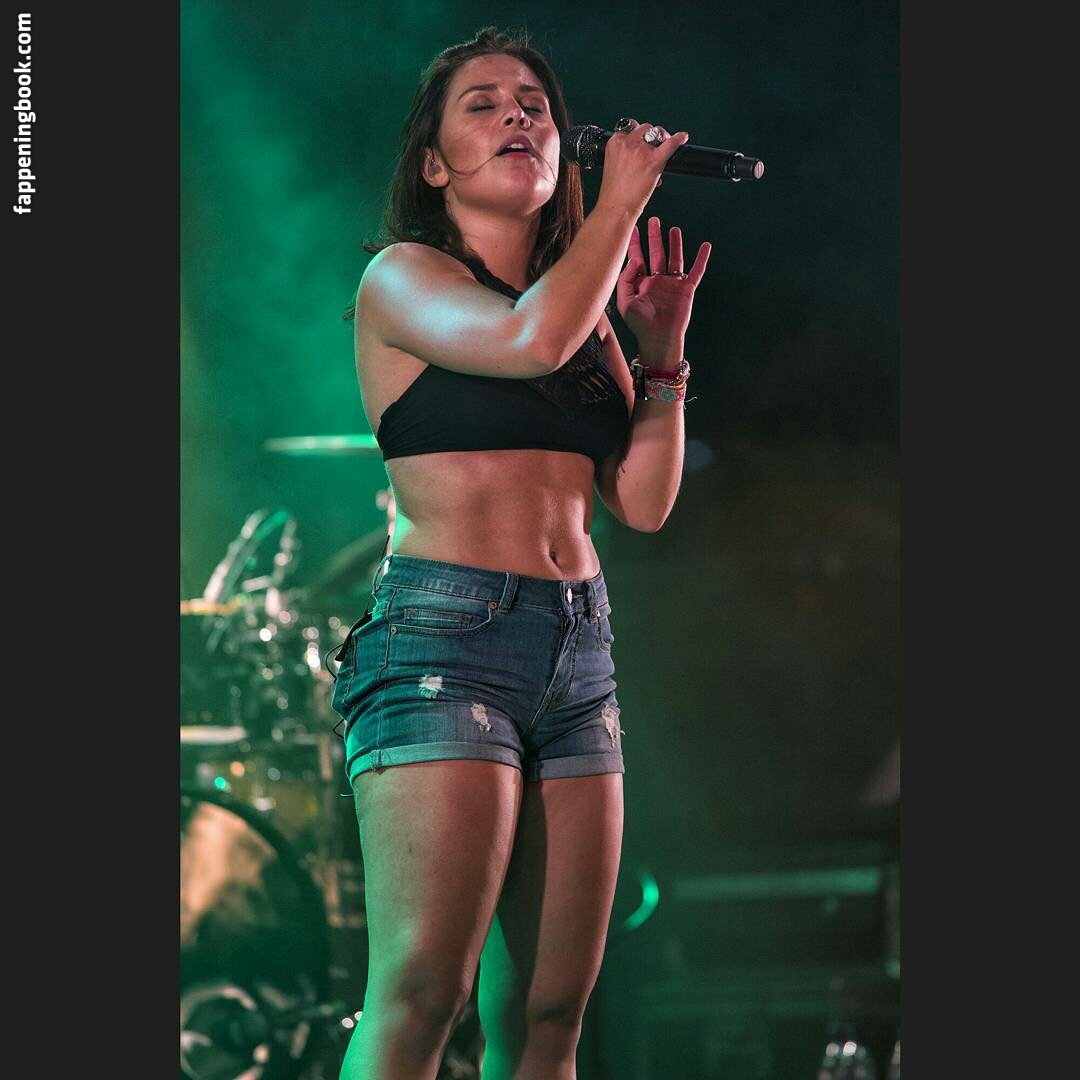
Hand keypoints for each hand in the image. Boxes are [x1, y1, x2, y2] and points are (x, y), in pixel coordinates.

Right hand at [595, 119, 689, 217]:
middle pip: (645, 128)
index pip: (630, 127)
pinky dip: (679, 139)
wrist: (617, 206)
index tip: (641, 142)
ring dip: (661, 139)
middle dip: (651, 136)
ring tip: (661, 151)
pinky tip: (683, 138)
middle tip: (653, 148)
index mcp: (615, 142)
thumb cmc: (614, 191)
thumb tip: (641, 148)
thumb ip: (623, 153)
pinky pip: (670, 144)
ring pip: (657, 133)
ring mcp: (641, 151)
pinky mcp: (654, 161)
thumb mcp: (612, 164)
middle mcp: (627, 143)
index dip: (638, 135)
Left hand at [616, 216, 710, 354]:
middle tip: (653, 220)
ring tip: (674, 229)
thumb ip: (625, 280)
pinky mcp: (686, 289)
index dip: (635, 243)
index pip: (638, 258)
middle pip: (656, 253)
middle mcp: (657, 281)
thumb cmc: (640, 325)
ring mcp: (672, 284)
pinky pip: (696, 271)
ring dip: (675, 244)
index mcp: (641, 283)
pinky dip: (701, 259)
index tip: (633, 228)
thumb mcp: (625, 302)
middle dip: (654, 237)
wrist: (658, 339)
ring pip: (675, 258)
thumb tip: (635, 260)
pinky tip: (705, 246)